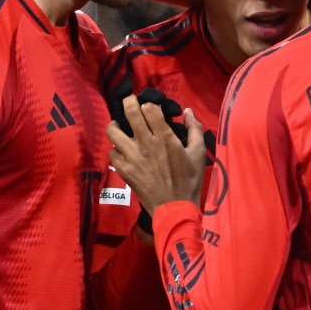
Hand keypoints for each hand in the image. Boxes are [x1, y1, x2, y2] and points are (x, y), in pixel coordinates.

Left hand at [105, 93, 207, 210]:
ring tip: (120, 127)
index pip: (148, 108)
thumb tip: (187, 111)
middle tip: (129, 102)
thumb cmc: (189, 181)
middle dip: (128, 102)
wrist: (175, 207)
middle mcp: (145, 143)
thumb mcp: (199, 154)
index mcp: (164, 137)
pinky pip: (112, 153)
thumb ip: (194, 130)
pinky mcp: (124, 170)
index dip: (148, 105)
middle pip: (129, 112)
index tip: (150, 108)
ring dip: (116, 125)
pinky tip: (123, 151)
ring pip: (113, 131)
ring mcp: (132, 156)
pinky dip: (116, 150)